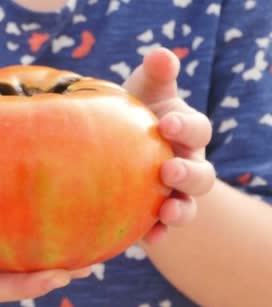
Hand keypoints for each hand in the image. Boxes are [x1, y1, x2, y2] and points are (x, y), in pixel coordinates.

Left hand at [123, 48, 215, 242]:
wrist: (117, 149)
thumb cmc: (134, 114)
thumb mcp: (144, 93)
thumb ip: (155, 76)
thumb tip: (161, 55)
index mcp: (185, 133)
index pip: (196, 130)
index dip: (186, 127)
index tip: (166, 124)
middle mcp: (187, 165)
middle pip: (202, 175)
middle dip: (189, 173)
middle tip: (168, 169)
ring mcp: (174, 193)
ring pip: (189, 206)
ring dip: (181, 210)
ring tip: (167, 211)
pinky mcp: (155, 216)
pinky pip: (163, 230)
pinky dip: (158, 234)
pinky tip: (147, 238)